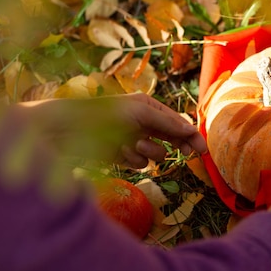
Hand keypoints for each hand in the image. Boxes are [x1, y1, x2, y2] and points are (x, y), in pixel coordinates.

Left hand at [16, 93, 206, 167]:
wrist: (68, 132)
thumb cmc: (104, 114)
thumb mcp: (141, 113)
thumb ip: (168, 123)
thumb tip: (191, 129)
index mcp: (149, 107)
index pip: (177, 122)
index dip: (191, 135)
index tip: (202, 149)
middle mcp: (144, 123)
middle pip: (172, 138)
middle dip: (178, 145)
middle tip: (190, 155)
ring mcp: (134, 140)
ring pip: (157, 153)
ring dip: (149, 152)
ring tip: (134, 145)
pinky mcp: (123, 157)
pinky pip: (140, 163)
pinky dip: (133, 159)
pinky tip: (120, 153)